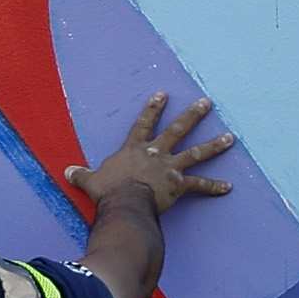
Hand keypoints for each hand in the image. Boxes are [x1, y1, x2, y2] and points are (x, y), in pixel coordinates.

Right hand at [69, 93, 236, 220]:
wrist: (124, 203)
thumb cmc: (107, 191)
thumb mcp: (90, 180)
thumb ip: (82, 175)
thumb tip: (67, 172)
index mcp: (134, 148)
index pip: (144, 122)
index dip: (153, 108)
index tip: (164, 94)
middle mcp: (155, 153)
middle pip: (177, 130)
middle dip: (193, 115)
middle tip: (207, 103)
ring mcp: (169, 167)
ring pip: (196, 153)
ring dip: (215, 145)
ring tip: (231, 137)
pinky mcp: (179, 185)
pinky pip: (200, 185)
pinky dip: (214, 187)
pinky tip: (229, 187)